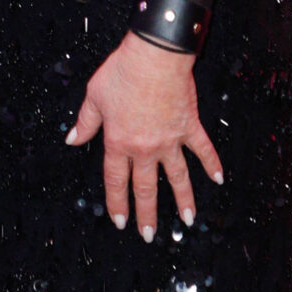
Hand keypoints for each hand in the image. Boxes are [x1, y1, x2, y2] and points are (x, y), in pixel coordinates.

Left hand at [66, 32, 223, 237]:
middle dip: (147, 214)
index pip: (116, 180)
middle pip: (145, 187)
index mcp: (118, 142)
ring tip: (187, 222)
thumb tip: (73, 139)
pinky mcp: (189, 127)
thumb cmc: (123, 73)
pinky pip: (203, 150)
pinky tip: (218, 180)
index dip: (117, 203)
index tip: (119, 220)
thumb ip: (85, 122)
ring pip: (177, 177)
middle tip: (149, 234)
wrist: (154, 57)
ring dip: (183, 200)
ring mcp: (170, 140)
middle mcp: (145, 147)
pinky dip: (212, 165)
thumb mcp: (94, 96)